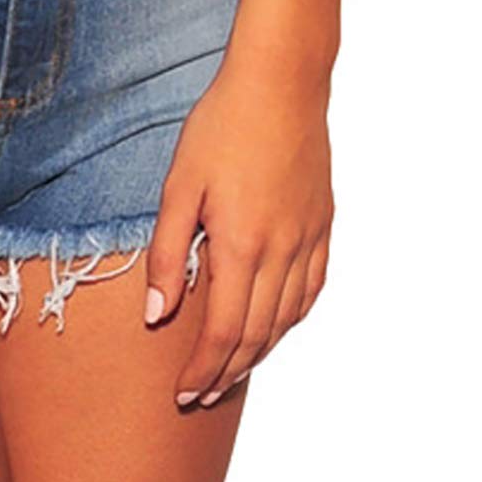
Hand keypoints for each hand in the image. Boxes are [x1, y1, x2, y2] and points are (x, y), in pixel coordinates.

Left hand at [143, 46, 333, 405]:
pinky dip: (292, 318)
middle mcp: (282, 251)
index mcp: (241, 246)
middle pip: (257, 335)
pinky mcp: (323, 224)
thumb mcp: (178, 187)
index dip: (202, 370)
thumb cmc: (220, 129)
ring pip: (288, 318)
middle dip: (227, 373)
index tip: (182, 394)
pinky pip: (312, 288)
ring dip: (260, 352)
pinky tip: (276, 326)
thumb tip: (158, 315)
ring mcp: (309, 239)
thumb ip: (167, 254)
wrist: (280, 85)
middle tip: (201, 397)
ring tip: (233, 372)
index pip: (223, 332)